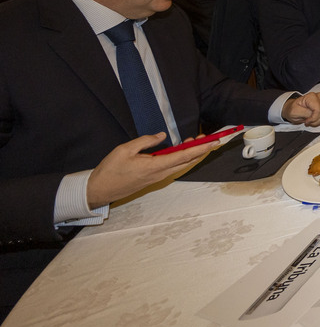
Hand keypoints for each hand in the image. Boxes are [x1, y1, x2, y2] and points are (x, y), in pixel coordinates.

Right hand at [86, 134, 214, 208]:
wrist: (100, 190)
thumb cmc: (110, 170)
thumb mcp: (125, 149)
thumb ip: (146, 141)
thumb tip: (162, 136)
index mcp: (155, 166)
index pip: (184, 156)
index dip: (200, 148)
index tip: (213, 142)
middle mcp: (160, 173)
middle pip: (187, 161)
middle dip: (201, 150)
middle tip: (210, 138)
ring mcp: (157, 177)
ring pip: (181, 165)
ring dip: (192, 154)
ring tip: (198, 141)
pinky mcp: (153, 178)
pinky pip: (173, 167)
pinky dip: (182, 158)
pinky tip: (182, 150)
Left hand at [282, 91, 319, 126]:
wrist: (294, 108)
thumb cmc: (294, 109)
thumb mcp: (294, 112)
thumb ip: (304, 113)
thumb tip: (313, 116)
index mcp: (311, 96)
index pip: (319, 110)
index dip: (313, 118)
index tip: (307, 121)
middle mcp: (319, 97)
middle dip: (316, 121)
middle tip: (309, 122)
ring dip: (319, 121)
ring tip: (312, 121)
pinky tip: (316, 120)